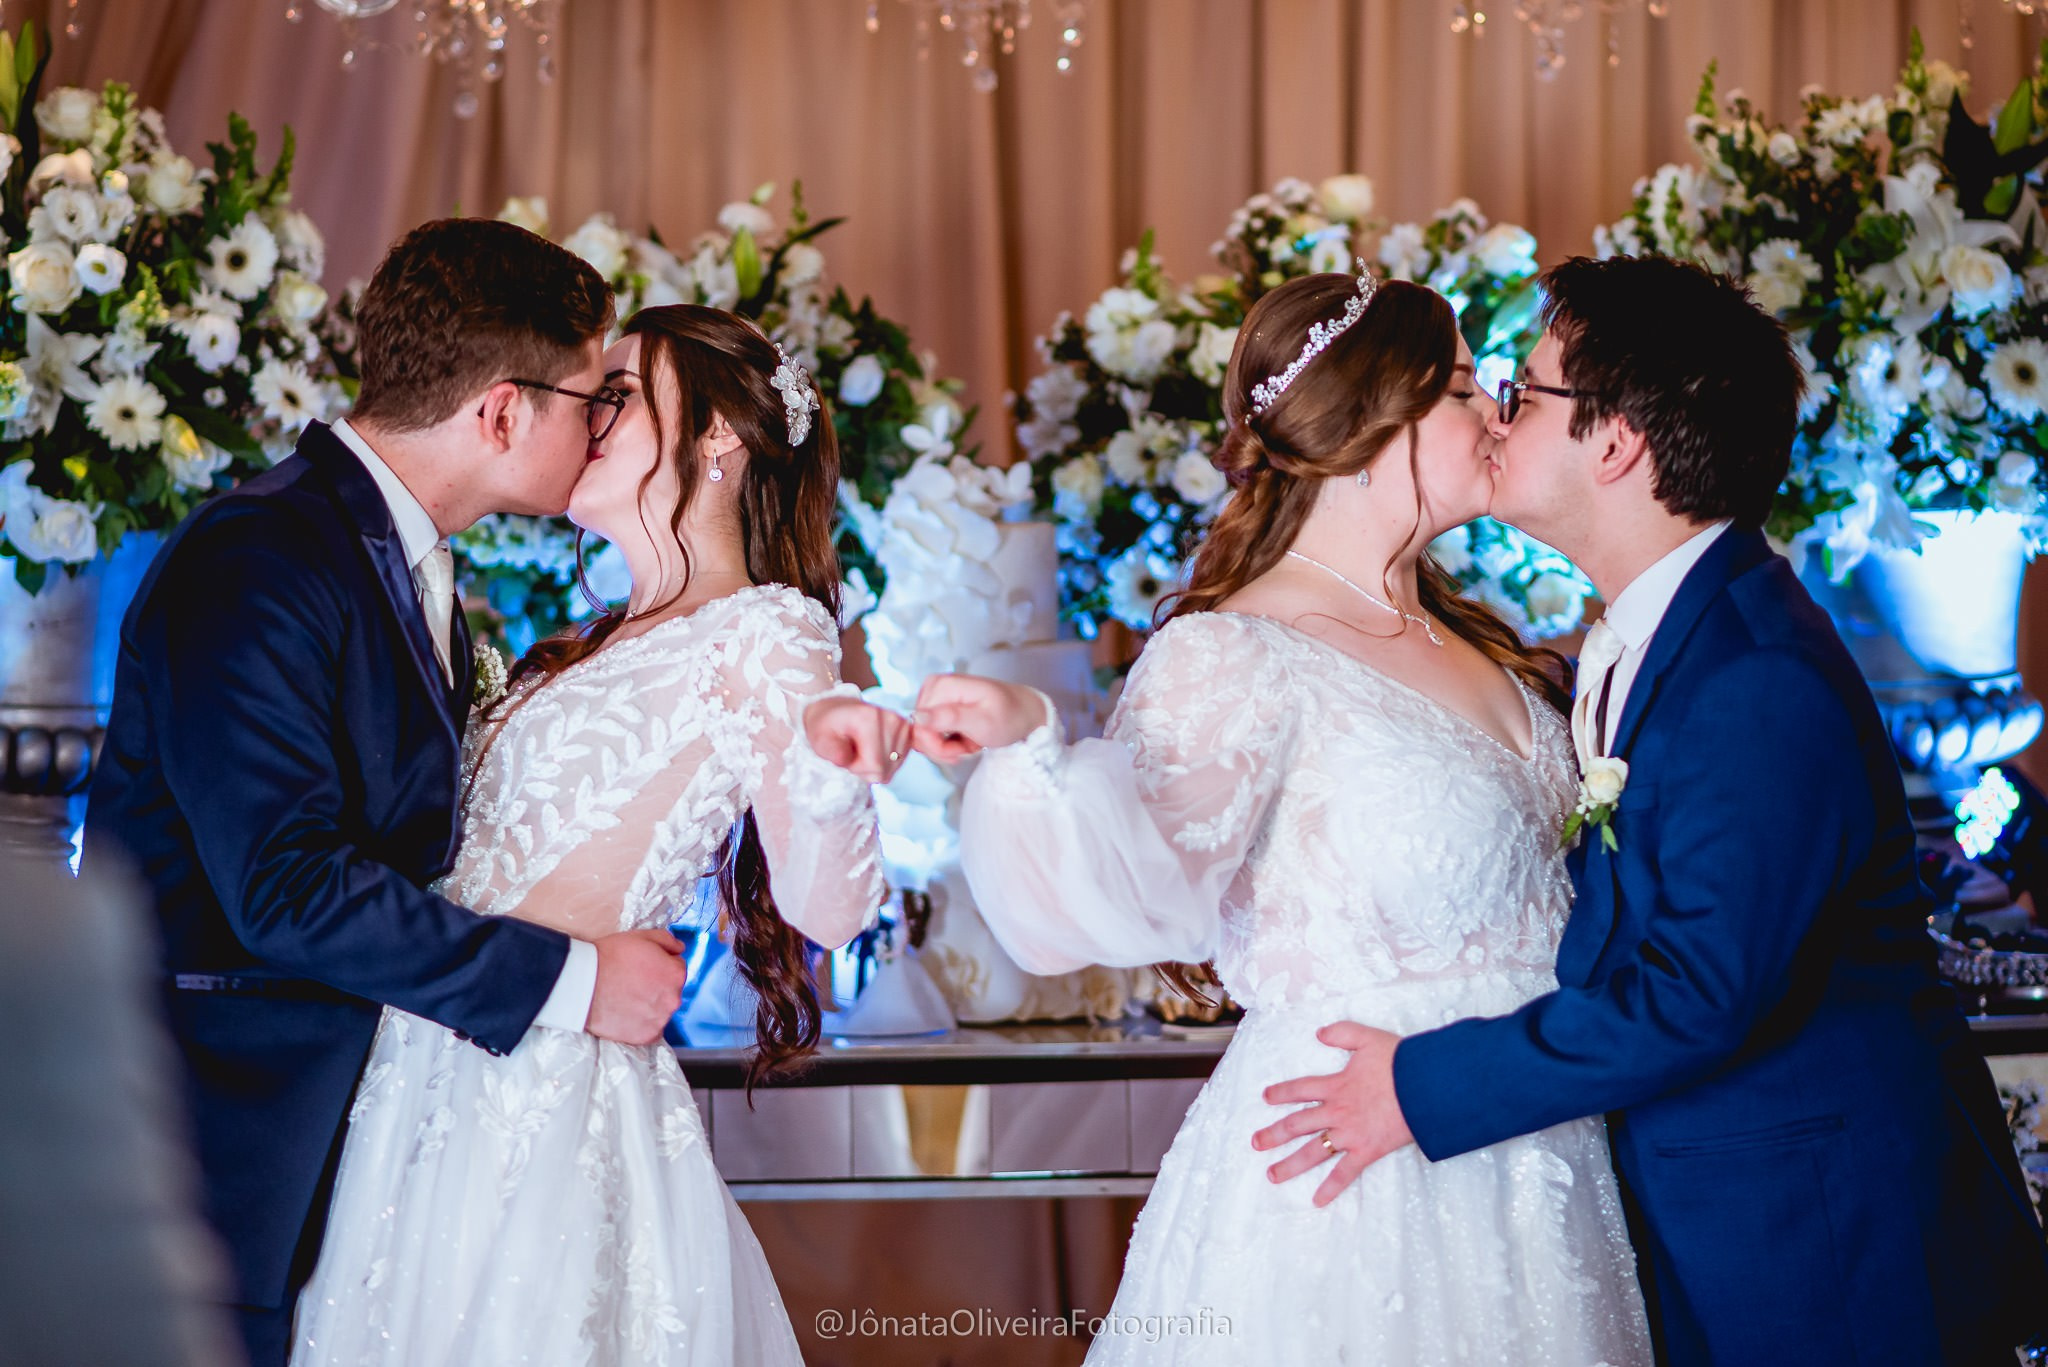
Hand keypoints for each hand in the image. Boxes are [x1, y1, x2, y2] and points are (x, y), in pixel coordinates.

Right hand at [585, 928, 688, 1044]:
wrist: (582, 984)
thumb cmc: (609, 957)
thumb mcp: (641, 936)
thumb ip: (667, 941)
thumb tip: (680, 948)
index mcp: (675, 974)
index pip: (677, 968)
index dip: (660, 965)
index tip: (644, 967)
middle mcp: (673, 999)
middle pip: (670, 991)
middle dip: (657, 986)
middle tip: (633, 982)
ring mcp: (660, 1020)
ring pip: (661, 1011)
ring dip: (650, 1005)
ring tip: (626, 998)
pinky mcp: (646, 1036)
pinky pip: (650, 1030)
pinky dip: (641, 1024)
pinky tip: (626, 1013)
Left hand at [805, 696, 915, 782]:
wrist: (836, 710)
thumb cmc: (826, 726)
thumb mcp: (819, 739)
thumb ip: (831, 752)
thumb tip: (845, 760)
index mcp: (870, 718)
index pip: (875, 766)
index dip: (858, 769)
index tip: (845, 756)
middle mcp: (892, 719)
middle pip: (886, 769)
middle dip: (865, 768)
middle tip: (852, 752)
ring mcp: (903, 724)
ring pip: (893, 767)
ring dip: (875, 765)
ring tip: (862, 749)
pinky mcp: (908, 731)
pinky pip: (898, 761)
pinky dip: (884, 761)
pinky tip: (873, 749)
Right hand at [910, 674, 1049, 762]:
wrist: (1024, 714)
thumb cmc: (1009, 716)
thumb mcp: (983, 721)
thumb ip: (950, 718)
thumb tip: (918, 718)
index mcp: (942, 685)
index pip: (919, 726)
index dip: (938, 746)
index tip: (962, 751)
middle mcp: (933, 688)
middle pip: (920, 732)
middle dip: (944, 749)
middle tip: (969, 749)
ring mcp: (935, 698)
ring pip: (925, 737)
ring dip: (949, 749)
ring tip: (972, 744)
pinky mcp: (938, 709)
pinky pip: (932, 735)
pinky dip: (951, 745)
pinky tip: (968, 741)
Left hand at [1250, 1022, 1412, 1207]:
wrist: (1425, 1086)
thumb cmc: (1400, 1062)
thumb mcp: (1368, 1037)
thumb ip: (1342, 1033)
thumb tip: (1319, 1033)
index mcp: (1335, 1085)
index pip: (1300, 1089)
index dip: (1281, 1093)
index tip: (1266, 1098)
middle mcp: (1336, 1112)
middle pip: (1297, 1125)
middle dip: (1274, 1134)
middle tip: (1256, 1143)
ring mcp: (1349, 1134)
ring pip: (1312, 1152)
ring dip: (1290, 1165)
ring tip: (1272, 1175)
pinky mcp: (1366, 1151)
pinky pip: (1345, 1174)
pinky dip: (1331, 1188)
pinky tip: (1317, 1201)